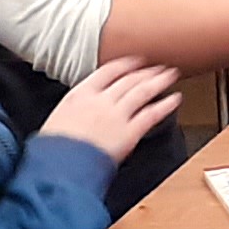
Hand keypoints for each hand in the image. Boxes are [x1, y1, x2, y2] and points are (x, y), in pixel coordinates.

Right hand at [40, 57, 182, 162]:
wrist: (60, 167)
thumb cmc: (53, 150)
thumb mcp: (57, 121)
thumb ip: (74, 111)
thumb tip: (78, 113)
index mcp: (81, 94)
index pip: (108, 71)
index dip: (125, 64)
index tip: (135, 61)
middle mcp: (101, 100)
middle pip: (129, 79)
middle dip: (147, 71)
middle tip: (159, 66)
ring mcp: (117, 115)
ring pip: (143, 92)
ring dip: (160, 81)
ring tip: (171, 75)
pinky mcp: (130, 133)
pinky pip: (152, 115)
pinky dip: (166, 105)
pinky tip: (175, 99)